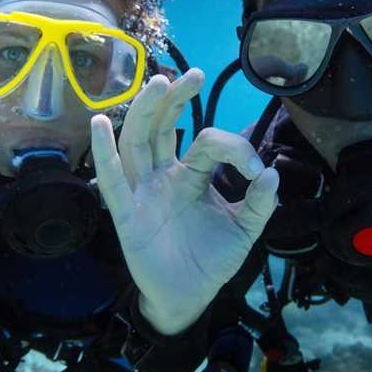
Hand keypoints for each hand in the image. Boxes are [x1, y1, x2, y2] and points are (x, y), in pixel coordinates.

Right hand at [90, 70, 278, 333]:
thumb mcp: (245, 230)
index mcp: (191, 175)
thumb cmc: (212, 259)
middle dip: (175, 99)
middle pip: (162, 127)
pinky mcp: (127, 215)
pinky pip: (112, 182)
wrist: (190, 297)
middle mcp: (164, 177)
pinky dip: (104, 153)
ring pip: (137, 143)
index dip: (233, 148)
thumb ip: (260, 203)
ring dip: (145, 112)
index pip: (206, 144)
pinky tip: (100, 124)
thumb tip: (272, 173)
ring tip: (157, 83)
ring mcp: (143, 193)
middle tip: (192, 74)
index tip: (256, 170)